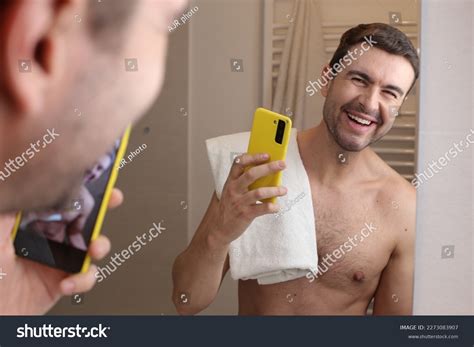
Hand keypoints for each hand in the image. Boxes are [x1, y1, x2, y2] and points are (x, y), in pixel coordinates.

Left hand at [0, 188, 122, 314]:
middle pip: (80, 218)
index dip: (78, 187)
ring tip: (93, 249)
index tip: (94, 178)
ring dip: (99, 246)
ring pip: (90, 246)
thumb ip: (11, 207)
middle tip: (110, 202)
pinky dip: (83, 280)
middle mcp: (44, 239)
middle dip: (99, 209)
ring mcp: (55, 260)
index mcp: (27, 223)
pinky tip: (68, 282)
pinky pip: (85, 277)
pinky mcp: (61, 282)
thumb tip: (19, 178)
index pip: (57, 199)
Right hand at [212, 153, 286, 244]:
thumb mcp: (232, 191)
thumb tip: (266, 171)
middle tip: (282, 164)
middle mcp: (234, 189)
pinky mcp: (245, 214)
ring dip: (274, 190)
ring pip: (259, 192)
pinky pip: (262, 209)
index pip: (239, 163)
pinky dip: (272, 207)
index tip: (266, 154)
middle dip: (269, 167)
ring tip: (284, 190)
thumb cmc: (229, 207)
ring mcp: (239, 202)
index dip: (253, 157)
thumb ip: (244, 182)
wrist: (218, 228)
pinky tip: (277, 206)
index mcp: (231, 181)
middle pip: (251, 174)